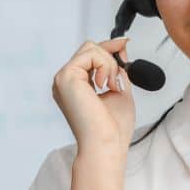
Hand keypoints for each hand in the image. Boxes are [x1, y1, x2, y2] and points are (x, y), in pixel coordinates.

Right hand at [52, 36, 135, 150]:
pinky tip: (105, 85)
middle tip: (118, 78)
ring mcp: (63, 78)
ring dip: (109, 64)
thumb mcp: (120, 90)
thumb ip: (118, 70)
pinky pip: (91, 54)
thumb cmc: (113, 128)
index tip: (125, 44)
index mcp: (76, 86)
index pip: (89, 55)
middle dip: (110, 56)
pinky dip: (105, 66)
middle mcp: (66, 81)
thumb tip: (121, 46)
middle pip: (89, 48)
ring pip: (90, 48)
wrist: (106, 144)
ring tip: (112, 86)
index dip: (108, 48)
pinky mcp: (67, 77)